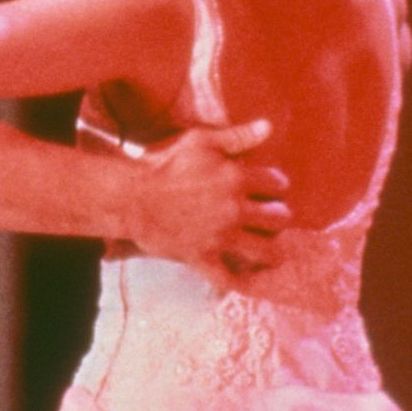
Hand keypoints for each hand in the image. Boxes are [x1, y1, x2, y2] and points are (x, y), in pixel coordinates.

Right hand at [126, 120, 290, 275]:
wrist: (132, 197)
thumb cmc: (164, 164)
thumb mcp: (200, 141)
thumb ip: (236, 136)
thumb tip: (268, 127)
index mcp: (237, 179)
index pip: (276, 183)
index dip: (277, 184)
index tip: (273, 187)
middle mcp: (235, 210)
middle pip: (278, 219)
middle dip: (280, 217)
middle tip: (274, 217)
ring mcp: (221, 237)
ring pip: (263, 251)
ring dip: (271, 251)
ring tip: (270, 250)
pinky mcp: (203, 257)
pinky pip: (227, 278)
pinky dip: (238, 282)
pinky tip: (245, 282)